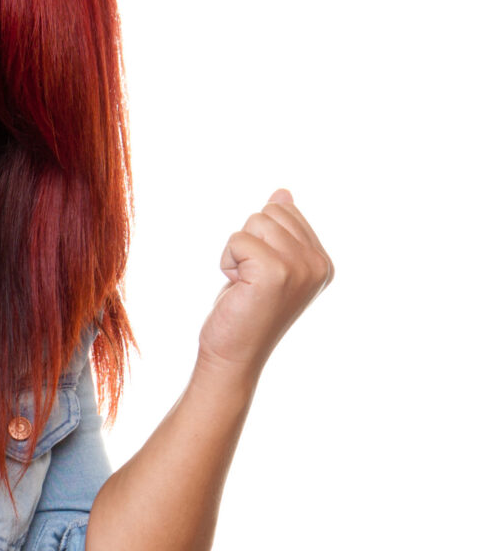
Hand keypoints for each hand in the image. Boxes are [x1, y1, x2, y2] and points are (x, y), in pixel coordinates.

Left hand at [197, 189, 333, 383]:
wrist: (233, 357)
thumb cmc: (244, 313)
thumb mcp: (267, 265)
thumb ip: (280, 231)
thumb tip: (282, 193)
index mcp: (321, 260)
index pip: (284, 210)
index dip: (260, 238)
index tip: (261, 274)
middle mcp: (317, 263)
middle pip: (271, 211)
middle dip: (250, 242)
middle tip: (250, 281)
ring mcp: (300, 267)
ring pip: (255, 222)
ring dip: (238, 252)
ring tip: (244, 285)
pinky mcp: (275, 272)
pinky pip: (238, 240)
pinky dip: (228, 261)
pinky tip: (237, 288)